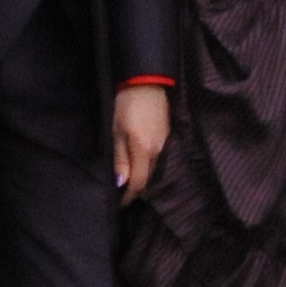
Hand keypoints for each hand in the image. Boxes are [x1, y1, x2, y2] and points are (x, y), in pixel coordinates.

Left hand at [110, 84, 170, 199]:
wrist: (147, 82)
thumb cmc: (127, 105)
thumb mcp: (117, 131)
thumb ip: (120, 158)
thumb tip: (121, 183)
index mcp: (144, 150)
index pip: (138, 183)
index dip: (129, 197)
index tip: (119, 204)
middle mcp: (159, 151)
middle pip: (148, 179)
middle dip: (136, 190)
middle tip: (123, 195)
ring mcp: (166, 144)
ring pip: (155, 170)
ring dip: (144, 179)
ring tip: (130, 182)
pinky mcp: (168, 137)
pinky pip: (159, 159)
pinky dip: (150, 167)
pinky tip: (141, 165)